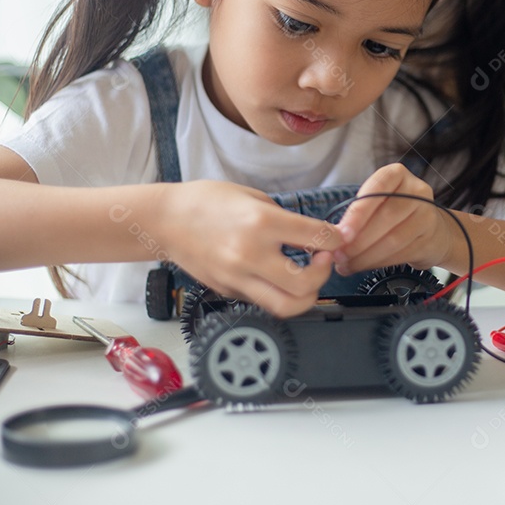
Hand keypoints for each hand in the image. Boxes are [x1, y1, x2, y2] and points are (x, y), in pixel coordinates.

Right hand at [156, 181, 342, 317]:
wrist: (166, 220)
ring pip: (286, 306)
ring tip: (307, 276)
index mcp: (261, 223)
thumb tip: (315, 237)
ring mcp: (238, 278)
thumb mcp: (254, 197)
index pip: (316, 238)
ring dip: (307, 295)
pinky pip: (265, 301)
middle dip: (324, 273)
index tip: (339, 237)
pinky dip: (280, 293)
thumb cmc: (207, 201)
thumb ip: (286, 220)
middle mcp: (250, 255)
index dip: (336, 238)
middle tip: (323, 258)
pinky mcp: (229, 291)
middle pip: (305, 285)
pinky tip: (280, 276)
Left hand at [334, 164, 454, 274]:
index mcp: (397, 174)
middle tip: (338, 255)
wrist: (434, 231)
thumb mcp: (377, 202)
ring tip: (347, 264)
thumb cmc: (395, 214)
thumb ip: (357, 214)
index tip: (341, 233)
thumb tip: (333, 236)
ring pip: (393, 239)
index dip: (358, 212)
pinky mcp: (430, 239)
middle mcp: (417, 190)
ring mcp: (427, 215)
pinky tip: (364, 266)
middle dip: (358, 240)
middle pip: (386, 216)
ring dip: (366, 256)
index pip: (376, 188)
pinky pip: (401, 254)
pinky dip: (378, 263)